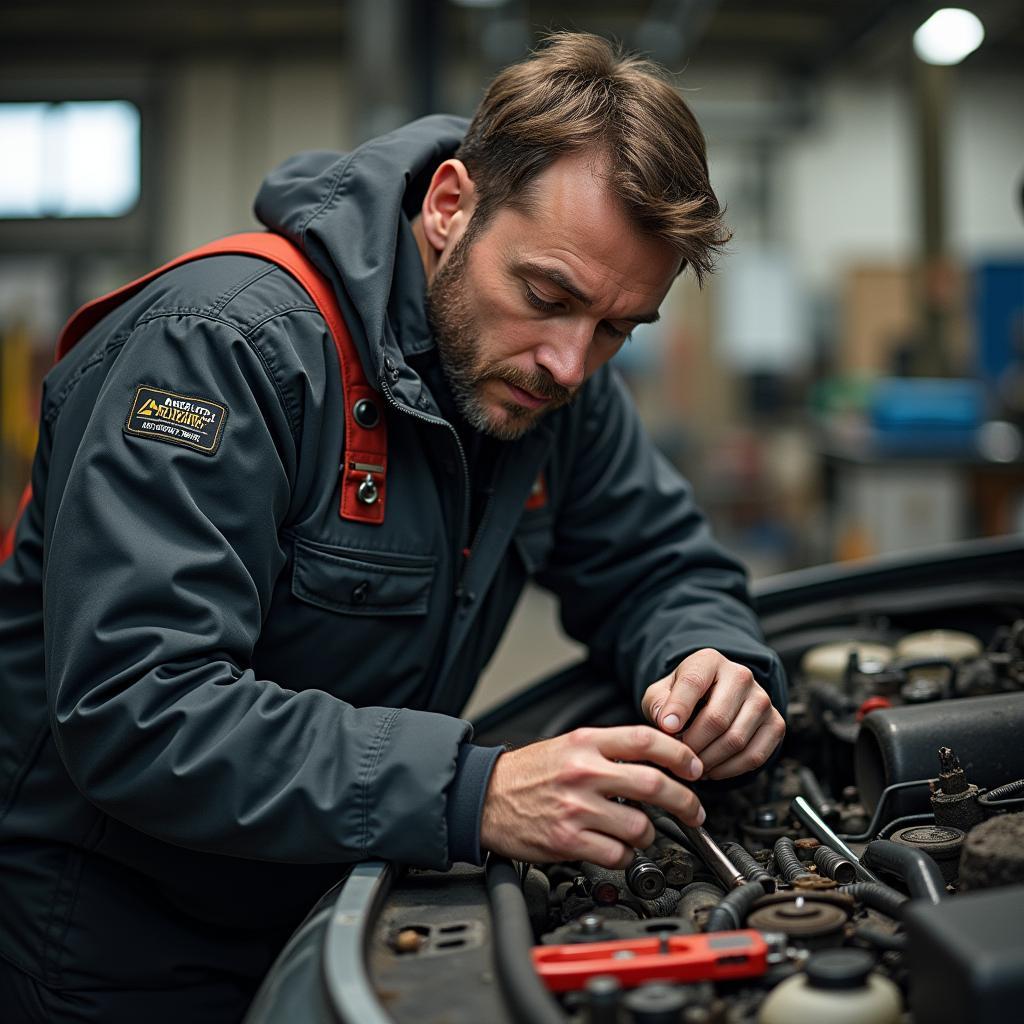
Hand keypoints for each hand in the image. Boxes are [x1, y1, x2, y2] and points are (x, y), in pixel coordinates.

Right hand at [479, 725, 703, 867]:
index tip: (695, 768)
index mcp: (585, 743)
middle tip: (694, 811)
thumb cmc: (527, 774)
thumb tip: (654, 760)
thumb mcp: (567, 745)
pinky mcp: (567, 841)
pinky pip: (617, 855)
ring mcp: (576, 808)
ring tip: (640, 832)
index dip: (679, 754)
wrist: (483, 797)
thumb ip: (608, 749)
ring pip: (640, 827)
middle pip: (653, 784)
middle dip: (685, 801)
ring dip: (649, 835)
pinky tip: (616, 848)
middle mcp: (583, 772)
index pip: (646, 740)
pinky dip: (625, 856)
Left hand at [641, 648, 783, 779]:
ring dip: (710, 761)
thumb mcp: (661, 693)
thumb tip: (667, 724)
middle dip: (693, 744)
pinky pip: (755, 756)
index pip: (693, 682)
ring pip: (736, 740)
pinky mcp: (775, 723)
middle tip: (679, 757)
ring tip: (693, 765)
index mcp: (709, 661)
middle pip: (717, 718)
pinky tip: (712, 769)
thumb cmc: (684, 697)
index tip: (666, 728)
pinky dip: (730, 770)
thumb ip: (657, 704)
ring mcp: (762, 699)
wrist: (714, 698)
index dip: (678, 708)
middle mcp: (741, 675)